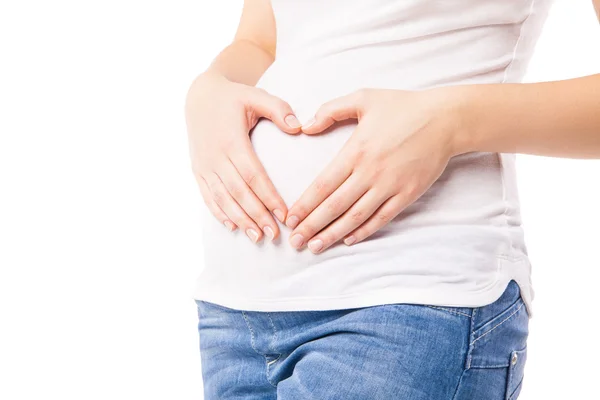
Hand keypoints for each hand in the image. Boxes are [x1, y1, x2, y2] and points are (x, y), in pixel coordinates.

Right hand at [185, 72, 301, 242]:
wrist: (199, 96)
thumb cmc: (233, 98)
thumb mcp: (256, 96)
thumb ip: (279, 109)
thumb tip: (299, 128)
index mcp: (232, 141)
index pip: (253, 175)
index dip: (269, 196)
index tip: (284, 214)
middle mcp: (215, 156)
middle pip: (239, 192)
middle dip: (257, 215)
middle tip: (274, 235)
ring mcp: (204, 165)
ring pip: (223, 198)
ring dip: (240, 220)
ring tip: (257, 237)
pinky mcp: (198, 170)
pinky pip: (208, 196)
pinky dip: (219, 213)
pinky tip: (233, 227)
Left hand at [284, 87, 465, 252]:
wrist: (446, 119)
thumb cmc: (403, 106)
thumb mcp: (363, 98)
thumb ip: (331, 110)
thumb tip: (306, 126)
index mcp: (356, 150)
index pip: (323, 185)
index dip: (304, 205)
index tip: (289, 219)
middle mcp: (370, 172)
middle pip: (334, 206)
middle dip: (312, 226)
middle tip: (295, 242)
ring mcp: (390, 185)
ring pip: (356, 216)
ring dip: (333, 234)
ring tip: (316, 247)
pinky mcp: (408, 194)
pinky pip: (382, 218)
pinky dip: (364, 231)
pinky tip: (348, 239)